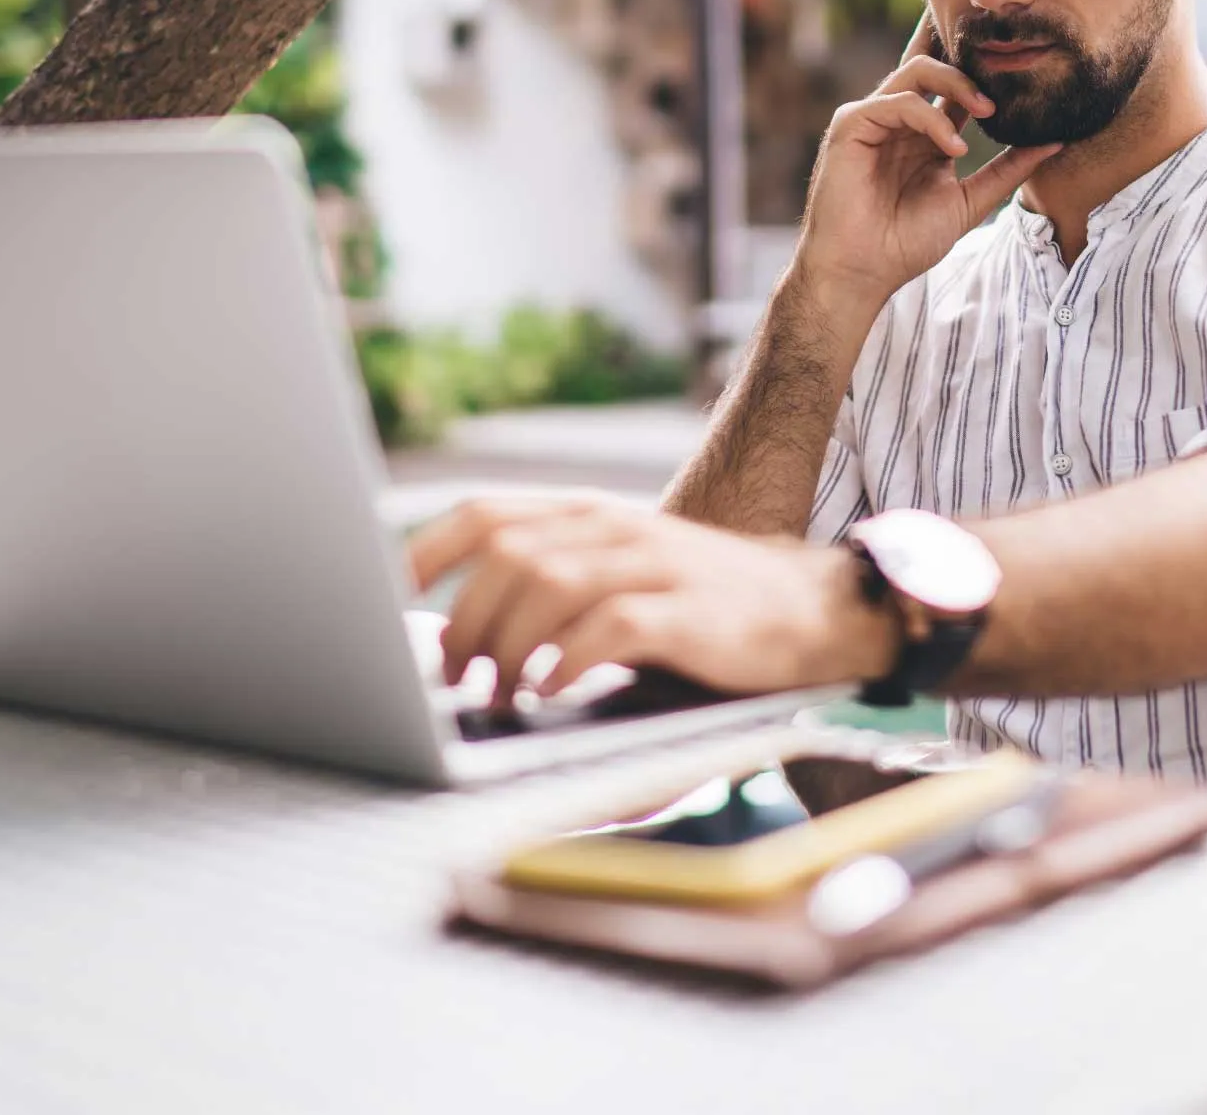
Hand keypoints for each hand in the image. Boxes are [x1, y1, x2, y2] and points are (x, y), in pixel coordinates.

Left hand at [406, 496, 897, 701]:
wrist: (815, 611)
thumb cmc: (701, 609)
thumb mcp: (622, 583)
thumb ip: (552, 593)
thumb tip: (456, 639)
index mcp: (591, 516)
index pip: (487, 512)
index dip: (428, 550)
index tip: (392, 596)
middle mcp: (617, 529)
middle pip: (507, 555)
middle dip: (466, 621)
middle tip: (455, 679)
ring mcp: (656, 564)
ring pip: (549, 585)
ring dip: (508, 645)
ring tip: (500, 693)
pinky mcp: (691, 612)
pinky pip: (611, 626)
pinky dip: (569, 661)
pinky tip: (554, 691)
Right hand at [793, 17, 1059, 313]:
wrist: (864, 271)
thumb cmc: (906, 241)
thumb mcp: (970, 201)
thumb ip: (1007, 170)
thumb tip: (1055, 142)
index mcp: (922, 131)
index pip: (948, 82)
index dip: (975, 63)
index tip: (1014, 53)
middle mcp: (896, 118)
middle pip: (931, 62)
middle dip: (970, 65)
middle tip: (1004, 93)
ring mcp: (872, 118)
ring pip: (915, 71)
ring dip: (956, 85)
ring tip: (987, 113)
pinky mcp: (851, 125)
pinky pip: (896, 101)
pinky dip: (930, 118)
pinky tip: (952, 147)